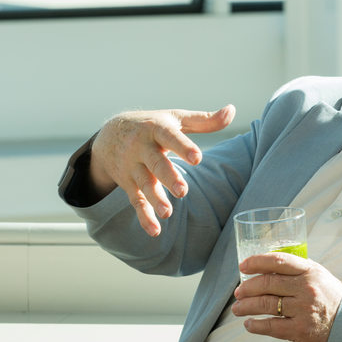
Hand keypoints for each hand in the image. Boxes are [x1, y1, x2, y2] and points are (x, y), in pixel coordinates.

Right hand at [90, 105, 235, 235]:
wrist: (109, 134)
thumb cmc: (152, 125)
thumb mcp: (176, 118)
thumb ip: (205, 120)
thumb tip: (232, 110)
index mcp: (157, 129)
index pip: (170, 137)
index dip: (183, 147)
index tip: (197, 158)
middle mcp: (142, 148)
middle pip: (156, 164)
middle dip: (168, 177)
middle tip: (182, 191)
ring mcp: (133, 167)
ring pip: (144, 184)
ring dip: (155, 199)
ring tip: (167, 213)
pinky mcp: (128, 183)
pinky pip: (135, 201)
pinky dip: (144, 216)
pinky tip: (155, 231)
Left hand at [233, 252, 341, 341]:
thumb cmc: (332, 299)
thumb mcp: (320, 276)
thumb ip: (299, 270)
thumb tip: (271, 265)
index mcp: (310, 271)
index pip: (279, 261)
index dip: (257, 261)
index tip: (243, 266)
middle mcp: (306, 288)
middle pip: (268, 283)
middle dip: (247, 287)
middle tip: (238, 292)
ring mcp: (302, 309)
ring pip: (266, 304)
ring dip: (247, 306)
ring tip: (237, 308)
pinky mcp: (299, 330)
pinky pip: (271, 326)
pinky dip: (256, 326)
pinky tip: (249, 324)